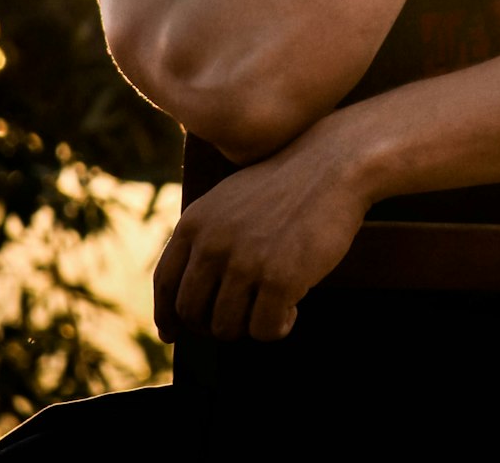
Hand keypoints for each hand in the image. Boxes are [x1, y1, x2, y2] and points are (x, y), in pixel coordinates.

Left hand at [153, 118, 366, 341]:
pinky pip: (264, 330)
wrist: (334, 165)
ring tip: (272, 307)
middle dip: (214, 324)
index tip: (173, 334)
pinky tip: (292, 309)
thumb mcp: (229, 202)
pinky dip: (277, 328)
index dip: (166, 315)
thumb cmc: (287, 187)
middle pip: (192, 313)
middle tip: (241, 318)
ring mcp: (245, 261)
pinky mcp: (279, 278)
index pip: (165, 283)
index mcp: (195, 222)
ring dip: (248, 326)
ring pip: (226, 328)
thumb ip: (204, 242)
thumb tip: (178, 306)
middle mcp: (213, 243)